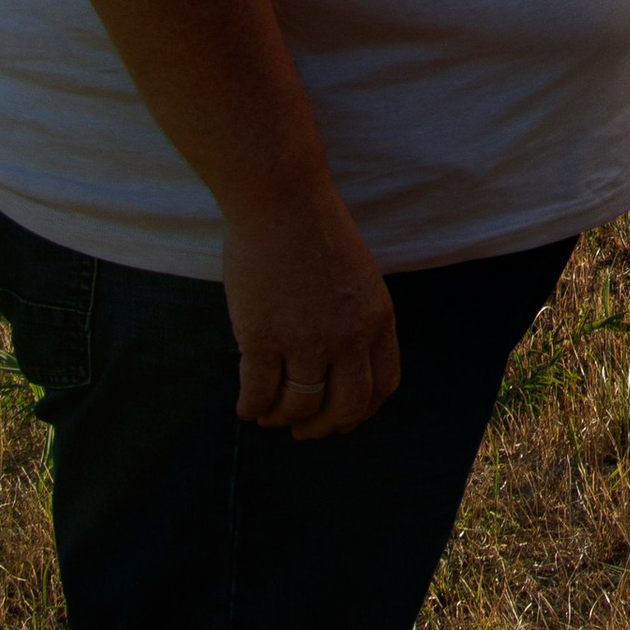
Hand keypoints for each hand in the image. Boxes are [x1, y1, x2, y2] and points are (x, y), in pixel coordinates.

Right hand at [225, 179, 401, 439]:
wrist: (280, 199)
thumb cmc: (314, 231)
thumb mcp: (359, 276)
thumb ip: (357, 319)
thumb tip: (341, 370)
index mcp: (378, 318)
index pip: (382, 386)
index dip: (360, 411)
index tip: (341, 418)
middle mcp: (348, 336)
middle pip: (345, 408)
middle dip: (324, 427)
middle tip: (304, 431)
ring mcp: (305, 340)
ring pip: (298, 407)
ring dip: (282, 419)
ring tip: (270, 416)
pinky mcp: (262, 337)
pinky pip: (259, 393)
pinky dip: (252, 407)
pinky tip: (247, 407)